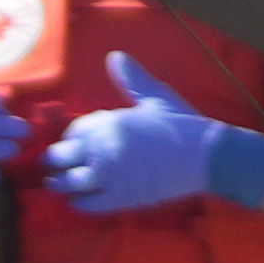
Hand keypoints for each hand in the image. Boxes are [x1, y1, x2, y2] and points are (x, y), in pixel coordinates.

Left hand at [47, 54, 263, 219]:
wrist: (207, 156)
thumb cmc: (182, 124)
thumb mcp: (156, 98)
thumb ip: (131, 79)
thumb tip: (114, 56)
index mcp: (109, 123)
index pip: (73, 131)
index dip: (72, 137)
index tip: (75, 142)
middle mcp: (102, 150)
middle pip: (61, 157)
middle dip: (57, 160)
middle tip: (56, 164)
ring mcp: (109, 177)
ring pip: (67, 183)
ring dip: (59, 184)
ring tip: (57, 184)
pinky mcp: (119, 199)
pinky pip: (86, 205)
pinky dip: (77, 204)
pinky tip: (78, 200)